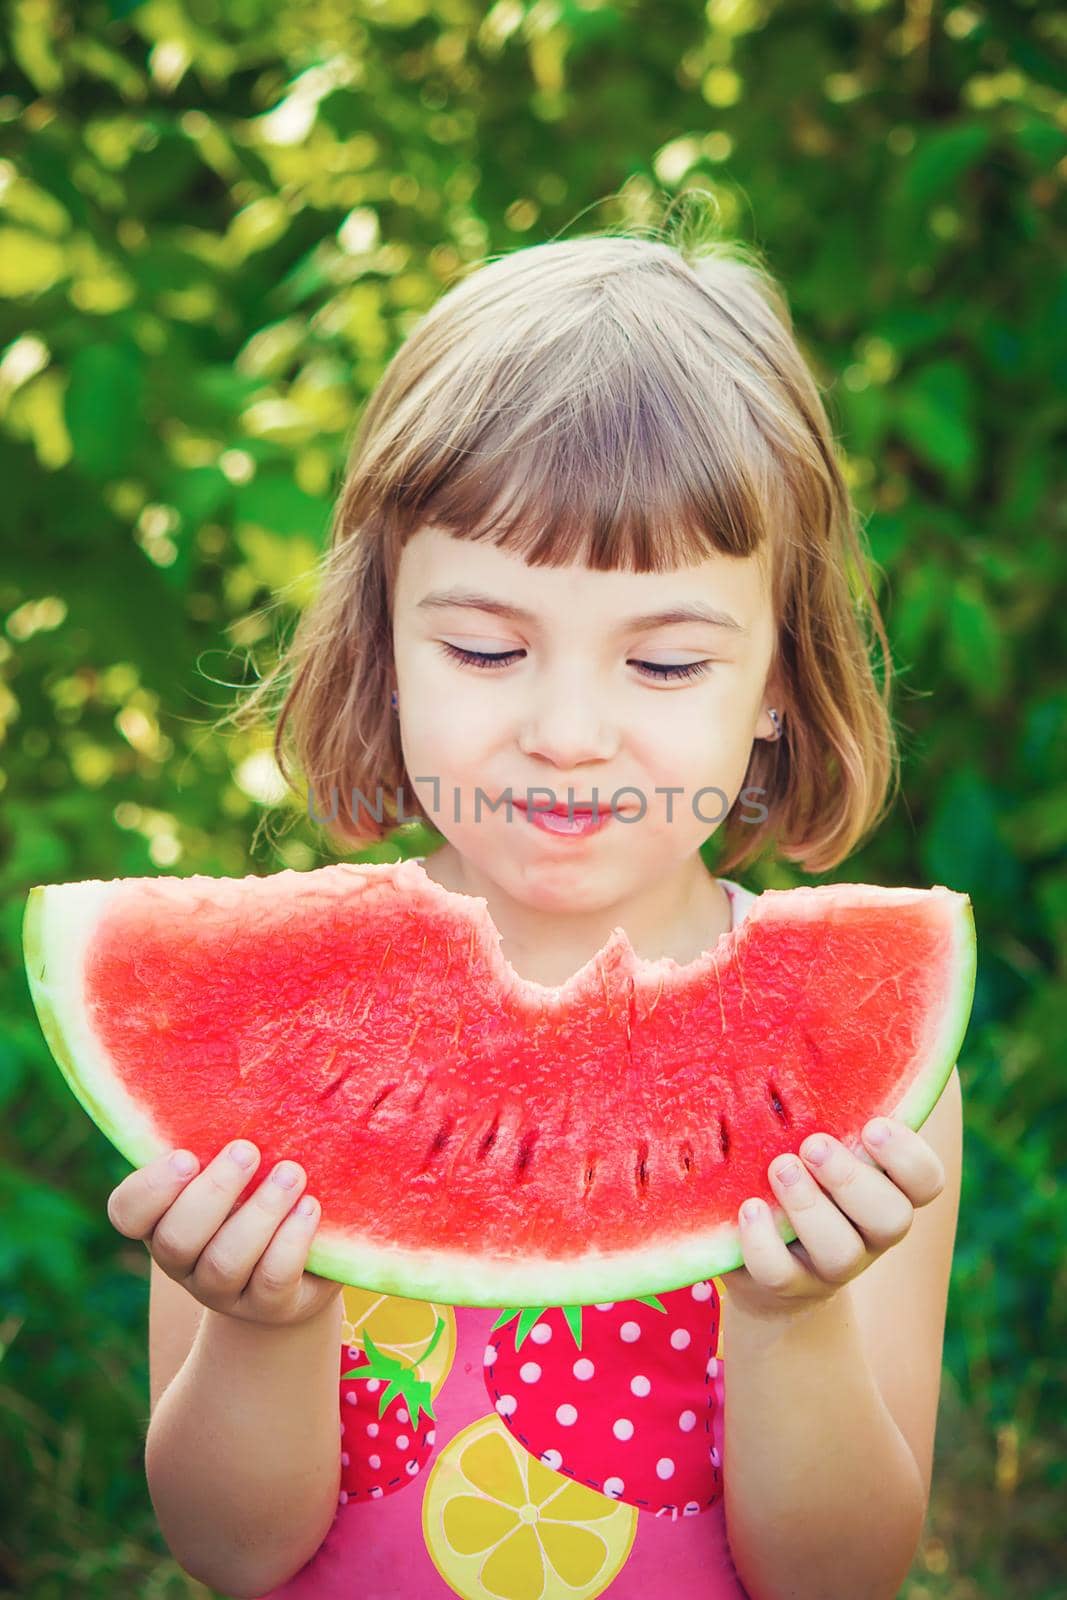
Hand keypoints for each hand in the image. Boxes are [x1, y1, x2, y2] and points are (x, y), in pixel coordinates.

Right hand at [107, 1140, 340, 1327]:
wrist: (298, 1269)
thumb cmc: (257, 1195)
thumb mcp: (235, 1169)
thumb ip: (222, 1140)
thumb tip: (249, 1073)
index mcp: (161, 1219)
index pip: (126, 1212)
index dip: (150, 1188)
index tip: (187, 1155)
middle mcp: (183, 1260)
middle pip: (176, 1239)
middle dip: (213, 1193)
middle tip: (247, 1149)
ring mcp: (223, 1291)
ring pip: (225, 1262)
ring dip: (260, 1213)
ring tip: (292, 1173)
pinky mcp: (268, 1307)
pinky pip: (272, 1281)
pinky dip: (292, 1241)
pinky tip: (310, 1207)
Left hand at [721, 1118, 945, 1319]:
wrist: (764, 1259)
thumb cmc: (797, 1169)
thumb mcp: (815, 1131)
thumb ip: (828, 1096)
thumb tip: (820, 1016)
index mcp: (887, 1187)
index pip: (927, 1181)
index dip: (907, 1157)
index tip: (871, 1126)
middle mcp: (870, 1231)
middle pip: (892, 1219)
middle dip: (852, 1180)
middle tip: (813, 1145)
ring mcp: (831, 1265)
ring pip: (842, 1252)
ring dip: (809, 1207)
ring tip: (778, 1168)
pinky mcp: (788, 1287)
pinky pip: (783, 1275)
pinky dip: (764, 1242)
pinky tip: (748, 1208)